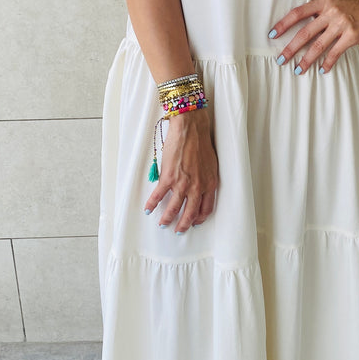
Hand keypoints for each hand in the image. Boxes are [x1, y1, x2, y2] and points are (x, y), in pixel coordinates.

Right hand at [144, 108, 218, 231]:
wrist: (191, 129)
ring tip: (163, 224)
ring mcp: (182, 184)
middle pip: (191, 213)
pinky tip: (148, 209)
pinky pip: (159, 195)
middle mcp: (197, 187)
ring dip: (167, 219)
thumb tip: (197, 186)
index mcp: (210, 183)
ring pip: (174, 208)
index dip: (200, 218)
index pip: (207, 208)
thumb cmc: (201, 142)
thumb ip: (204, 178)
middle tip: (179, 230)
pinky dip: (152, 204)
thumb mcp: (210, 164)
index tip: (195, 222)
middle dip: (184, 224)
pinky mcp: (169, 177)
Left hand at [268, 0, 358, 73]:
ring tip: (298, 70)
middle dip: (291, 48)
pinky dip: (327, 62)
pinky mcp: (352, 36)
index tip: (272, 34)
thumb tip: (306, 13)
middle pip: (305, 33)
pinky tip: (321, 70)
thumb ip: (323, 4)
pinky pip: (335, 52)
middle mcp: (331, 12)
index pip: (298, 13)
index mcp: (324, 2)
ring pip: (318, 45)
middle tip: (280, 60)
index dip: (283, 24)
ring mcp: (342, 24)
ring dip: (306, 60)